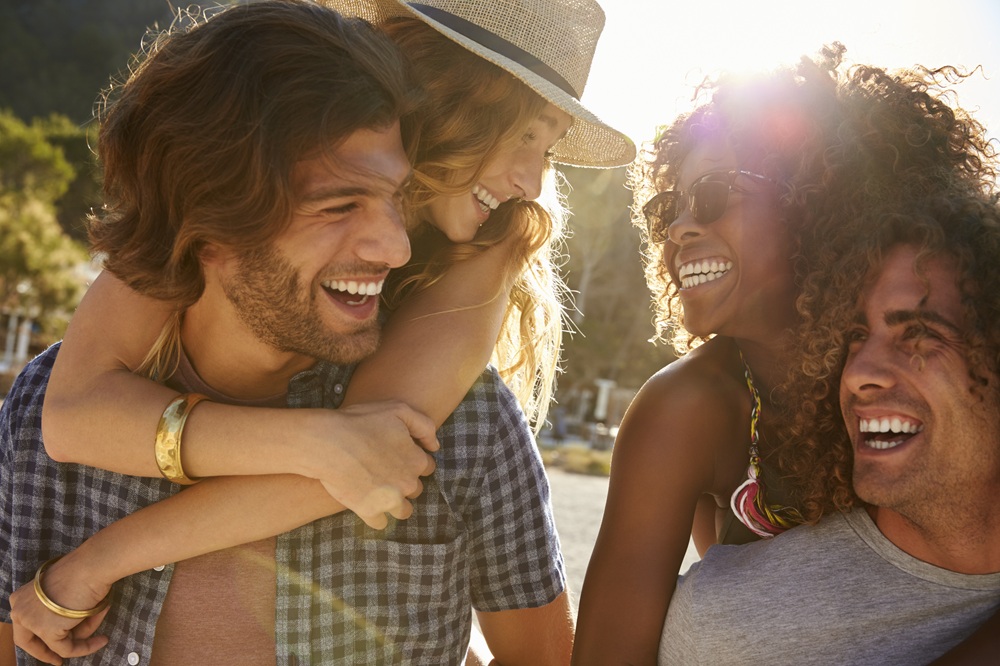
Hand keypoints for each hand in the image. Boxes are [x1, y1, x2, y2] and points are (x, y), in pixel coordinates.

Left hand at [9, 557, 110, 664]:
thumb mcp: (65, 594)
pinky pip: (67, 648)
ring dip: (82, 635)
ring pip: (55, 643)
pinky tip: (102, 640)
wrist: (92, 565)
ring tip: (101, 618)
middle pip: (29, 642)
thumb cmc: (84, 571)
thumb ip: (59, 614)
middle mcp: (19, 610)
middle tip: (59, 661)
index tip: (50, 647)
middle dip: (46, 653)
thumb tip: (74, 635)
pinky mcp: (47, 631)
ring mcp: (31, 621)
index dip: (38, 639)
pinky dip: (85, 647)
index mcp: (21, 597)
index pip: (25, 626)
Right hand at [305, 401, 438, 529]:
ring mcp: (389, 500)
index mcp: (416, 460)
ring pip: (403, 511)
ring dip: (395, 503)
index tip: (398, 456)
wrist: (327, 442)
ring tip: (378, 491)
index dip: (412, 460)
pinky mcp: (369, 511)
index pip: (426, 467)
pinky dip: (375, 516)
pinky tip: (366, 502)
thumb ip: (424, 426)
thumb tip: (434, 446)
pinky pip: (381, 524)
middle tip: (384, 471)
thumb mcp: (398, 410)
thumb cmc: (361, 422)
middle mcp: (407, 483)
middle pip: (415, 489)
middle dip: (404, 482)